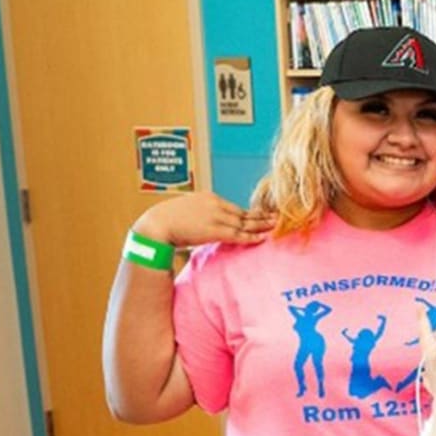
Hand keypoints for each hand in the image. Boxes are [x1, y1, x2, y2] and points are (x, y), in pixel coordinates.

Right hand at [135, 192, 273, 247]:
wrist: (156, 225)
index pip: (234, 207)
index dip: (249, 213)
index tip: (261, 215)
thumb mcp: (186, 212)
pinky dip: (253, 236)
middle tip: (278, 217)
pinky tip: (264, 238)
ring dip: (262, 225)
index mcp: (208, 198)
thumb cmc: (165, 222)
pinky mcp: (215, 230)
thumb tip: (204, 225)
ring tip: (277, 226)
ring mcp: (216, 217)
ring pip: (245, 222)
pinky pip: (239, 234)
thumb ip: (200, 215)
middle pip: (244, 212)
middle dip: (262, 216)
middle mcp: (215, 205)